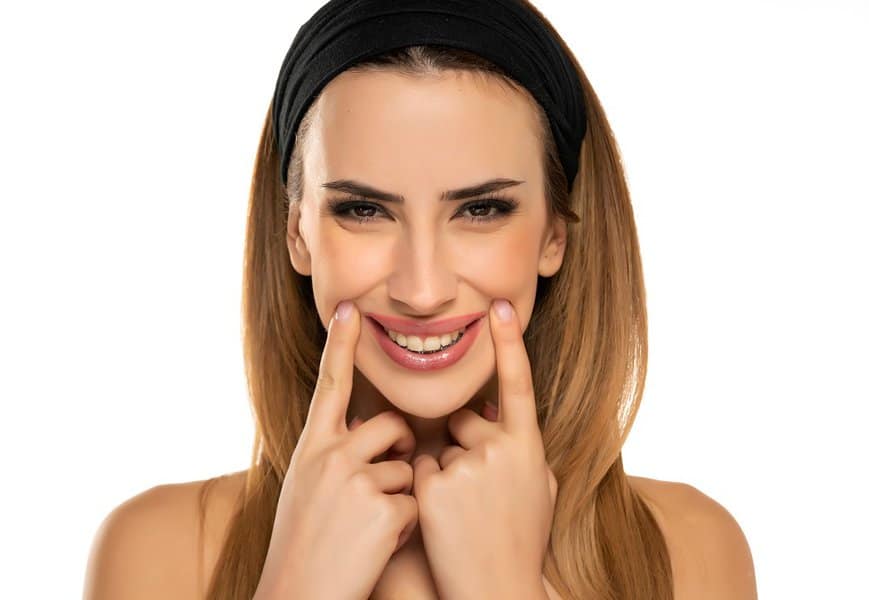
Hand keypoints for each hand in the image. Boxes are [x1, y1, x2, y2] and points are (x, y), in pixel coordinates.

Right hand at [253, 301, 418, 599]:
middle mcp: (331, 455)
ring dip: (398, 501)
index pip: (330, 385)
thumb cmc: (302, 546)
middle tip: (377, 488)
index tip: (350, 309)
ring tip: (364, 532)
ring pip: (406, 470)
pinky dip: (404, 529)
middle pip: (391, 426)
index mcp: (311, 447)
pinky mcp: (383, 509)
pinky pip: (415, 504)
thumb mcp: (305, 488)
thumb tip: (369, 433)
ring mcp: (356, 481)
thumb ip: (332, 456)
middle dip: (398, 451)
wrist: (295, 597)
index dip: (341, 345)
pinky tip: (375, 548)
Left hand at [410, 298, 557, 599]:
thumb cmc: (521, 541)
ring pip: (439, 447)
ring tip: (462, 514)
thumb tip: (501, 422)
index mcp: (529, 447)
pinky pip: (419, 468)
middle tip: (477, 493)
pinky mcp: (432, 485)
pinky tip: (443, 519)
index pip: (518, 384)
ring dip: (443, 471)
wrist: (497, 590)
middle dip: (463, 445)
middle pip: (464, 421)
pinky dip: (424, 490)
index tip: (501, 307)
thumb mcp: (539, 490)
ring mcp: (465, 466)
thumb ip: (521, 449)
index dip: (510, 343)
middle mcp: (499, 449)